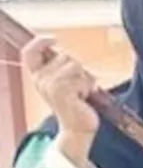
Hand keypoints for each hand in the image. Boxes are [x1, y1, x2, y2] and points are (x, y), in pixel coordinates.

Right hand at [22, 36, 98, 161]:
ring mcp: (50, 85)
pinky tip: (83, 99)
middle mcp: (40, 80)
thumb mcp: (63, 84)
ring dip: (84, 79)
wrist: (78, 128)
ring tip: (81, 93)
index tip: (54, 39)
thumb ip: (60, 68)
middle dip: (78, 69)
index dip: (39, 42)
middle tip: (79, 86)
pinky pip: (82, 78)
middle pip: (64, 56)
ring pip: (75, 65)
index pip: (29, 53)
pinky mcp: (63, 92)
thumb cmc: (75, 105)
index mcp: (37, 76)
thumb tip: (62, 51)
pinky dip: (88, 87)